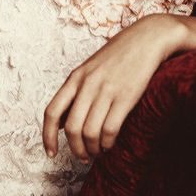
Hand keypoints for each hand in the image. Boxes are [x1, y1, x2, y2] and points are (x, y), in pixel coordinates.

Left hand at [42, 13, 186, 162]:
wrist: (147, 38)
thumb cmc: (119, 54)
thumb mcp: (90, 68)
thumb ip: (76, 91)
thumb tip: (60, 122)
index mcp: (76, 77)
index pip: (52, 111)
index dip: (48, 136)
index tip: (51, 153)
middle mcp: (88, 84)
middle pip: (71, 128)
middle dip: (75, 149)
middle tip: (83, 156)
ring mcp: (106, 90)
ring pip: (90, 132)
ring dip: (92, 149)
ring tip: (98, 151)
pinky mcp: (126, 96)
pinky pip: (110, 129)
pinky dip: (108, 143)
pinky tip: (110, 144)